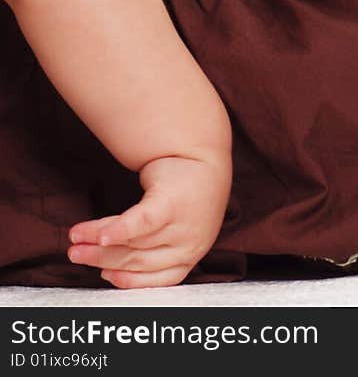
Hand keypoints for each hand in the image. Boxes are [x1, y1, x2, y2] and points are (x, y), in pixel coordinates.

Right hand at [67, 150, 231, 287]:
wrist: (204, 155)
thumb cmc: (183, 196)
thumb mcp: (175, 228)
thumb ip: (152, 247)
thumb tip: (109, 266)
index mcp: (189, 256)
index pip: (154, 278)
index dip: (126, 280)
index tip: (102, 275)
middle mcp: (188, 245)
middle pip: (136, 258)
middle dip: (101, 258)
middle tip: (75, 255)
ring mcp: (181, 226)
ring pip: (132, 240)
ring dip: (97, 239)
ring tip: (75, 236)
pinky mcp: (170, 203)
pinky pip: (141, 223)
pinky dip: (118, 230)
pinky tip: (99, 235)